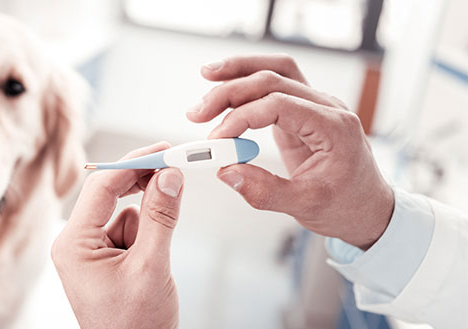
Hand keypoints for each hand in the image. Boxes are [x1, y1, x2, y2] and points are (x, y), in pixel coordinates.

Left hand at [51, 142, 183, 328]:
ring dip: (149, 225)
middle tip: (175, 172)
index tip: (165, 150)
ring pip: (127, 213)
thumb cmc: (136, 325)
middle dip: (143, 188)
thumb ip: (161, 216)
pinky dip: (148, 239)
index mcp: (73, 244)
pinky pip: (131, 231)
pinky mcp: (106, 259)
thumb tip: (169, 175)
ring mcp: (90, 252)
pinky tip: (151, 266)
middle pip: (111, 195)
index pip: (102, 187)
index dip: (134, 163)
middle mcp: (76, 243)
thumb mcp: (151, 266)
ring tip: (154, 263)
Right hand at [186, 54, 393, 249]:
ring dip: (240, 72)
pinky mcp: (303, 112)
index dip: (241, 118)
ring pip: (276, 70)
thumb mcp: (305, 206)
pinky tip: (227, 86)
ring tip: (207, 76)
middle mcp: (327, 107)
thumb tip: (225, 171)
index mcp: (334, 127)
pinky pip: (277, 84)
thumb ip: (264, 190)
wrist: (369, 210)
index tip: (216, 139)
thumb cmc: (347, 207)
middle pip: (273, 79)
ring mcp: (316, 106)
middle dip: (231, 91)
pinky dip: (250, 80)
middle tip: (198, 113)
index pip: (278, 104)